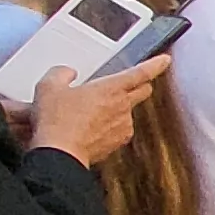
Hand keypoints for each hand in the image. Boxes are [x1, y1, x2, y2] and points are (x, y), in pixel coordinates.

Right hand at [27, 55, 164, 167]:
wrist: (60, 154)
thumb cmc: (56, 122)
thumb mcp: (49, 87)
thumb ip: (61, 74)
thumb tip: (68, 74)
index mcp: (111, 88)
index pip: (140, 72)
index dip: (155, 65)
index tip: (165, 60)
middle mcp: (122, 106)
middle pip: (143, 91)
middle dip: (140, 85)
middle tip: (128, 84)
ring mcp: (123, 126)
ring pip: (128, 112)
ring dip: (118, 109)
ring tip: (94, 111)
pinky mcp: (118, 143)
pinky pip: (120, 129)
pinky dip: (111, 126)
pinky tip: (93, 127)